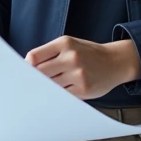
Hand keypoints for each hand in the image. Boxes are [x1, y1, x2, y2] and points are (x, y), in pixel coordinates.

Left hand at [25, 37, 140, 99]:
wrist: (116, 61)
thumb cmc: (88, 53)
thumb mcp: (70, 44)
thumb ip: (50, 53)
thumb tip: (27, 68)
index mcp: (64, 43)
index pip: (34, 57)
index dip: (26, 67)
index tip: (23, 73)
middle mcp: (71, 57)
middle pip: (40, 73)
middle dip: (34, 79)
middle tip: (29, 85)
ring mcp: (78, 74)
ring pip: (50, 86)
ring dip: (45, 89)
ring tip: (43, 90)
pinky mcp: (83, 89)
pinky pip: (62, 96)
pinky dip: (56, 96)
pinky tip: (56, 94)